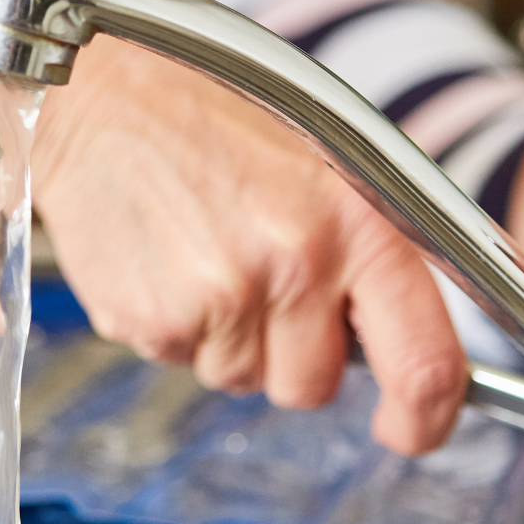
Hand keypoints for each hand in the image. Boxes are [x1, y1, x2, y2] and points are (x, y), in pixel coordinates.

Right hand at [28, 41, 466, 454]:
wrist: (99, 95)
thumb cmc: (216, 118)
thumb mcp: (327, 161)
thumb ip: (371, 253)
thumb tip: (404, 347)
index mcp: (360, 224)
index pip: (424, 364)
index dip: (422, 417)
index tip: (406, 427)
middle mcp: (297, 265)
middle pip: (312, 386)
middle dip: (293, 355)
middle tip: (262, 277)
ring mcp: (220, 298)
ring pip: (242, 378)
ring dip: (229, 337)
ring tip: (206, 251)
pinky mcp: (151, 321)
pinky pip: (180, 361)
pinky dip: (175, 326)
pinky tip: (165, 259)